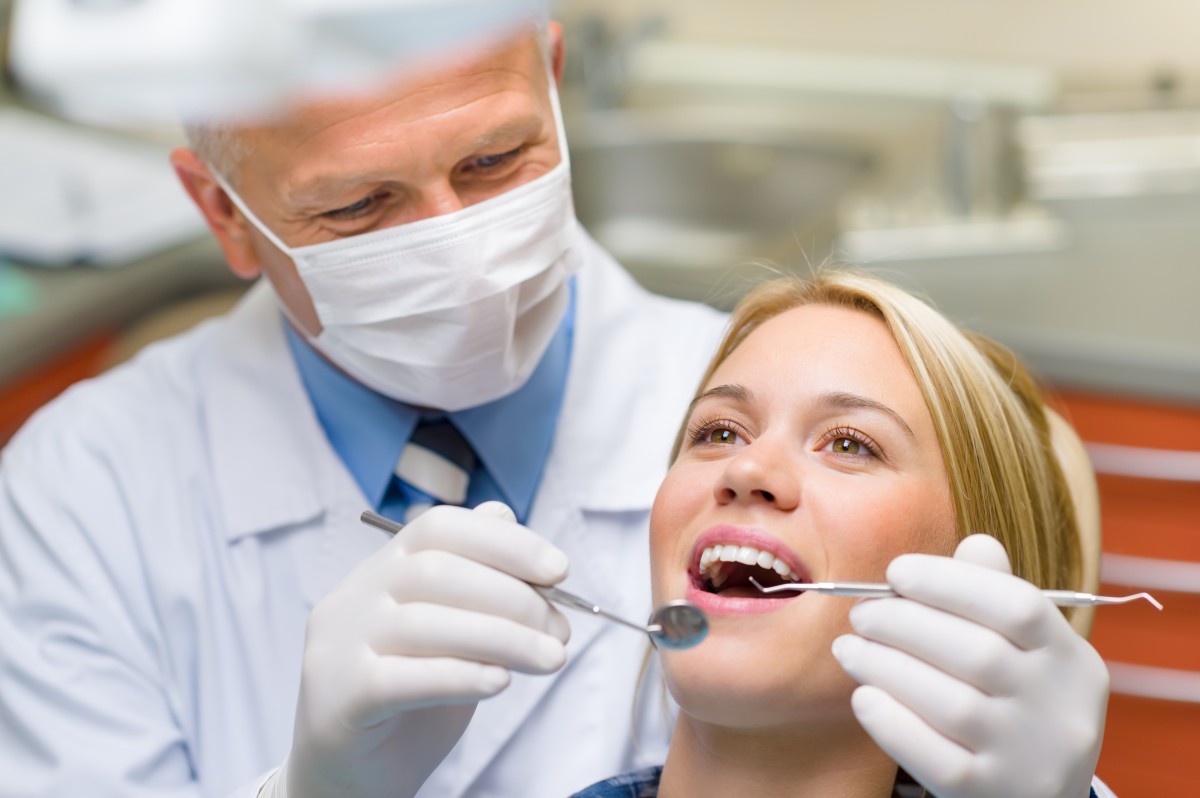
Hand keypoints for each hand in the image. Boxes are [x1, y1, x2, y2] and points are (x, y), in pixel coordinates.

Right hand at [265, 502, 570, 797]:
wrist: (350, 776)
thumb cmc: (409, 701)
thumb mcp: (450, 632)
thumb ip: (474, 581)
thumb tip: (507, 518)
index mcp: (381, 569)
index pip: (439, 528)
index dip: (505, 542)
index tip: (560, 570)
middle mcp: (354, 597)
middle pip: (437, 571)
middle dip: (514, 597)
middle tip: (560, 631)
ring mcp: (339, 645)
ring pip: (426, 623)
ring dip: (504, 638)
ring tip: (550, 660)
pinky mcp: (340, 696)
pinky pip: (404, 679)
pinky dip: (462, 676)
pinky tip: (499, 682)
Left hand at [832, 534, 1107, 797]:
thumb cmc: (1013, 705)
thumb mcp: (1026, 653)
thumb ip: (996, 596)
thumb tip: (974, 544)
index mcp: (1071, 659)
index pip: (1018, 606)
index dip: (950, 582)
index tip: (896, 572)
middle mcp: (1061, 710)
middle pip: (978, 653)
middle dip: (904, 624)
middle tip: (861, 614)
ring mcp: (1031, 759)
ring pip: (953, 706)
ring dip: (886, 667)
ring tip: (849, 649)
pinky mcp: (993, 795)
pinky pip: (936, 759)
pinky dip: (892, 723)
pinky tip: (864, 697)